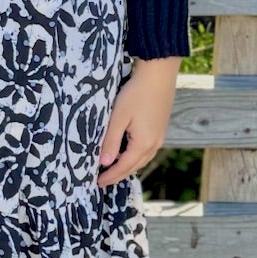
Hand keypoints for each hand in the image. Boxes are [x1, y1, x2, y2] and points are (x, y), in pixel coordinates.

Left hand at [98, 56, 178, 186]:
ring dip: (127, 168)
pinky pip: (146, 151)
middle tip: (102, 181)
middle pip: (133, 167)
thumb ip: (111, 141)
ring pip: (141, 160)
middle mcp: (154, 144)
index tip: (96, 183)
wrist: (159, 74)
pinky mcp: (160, 130)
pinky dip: (135, 158)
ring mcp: (159, 137)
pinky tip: (127, 155)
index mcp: (143, 144)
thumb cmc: (136, 93)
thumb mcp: (119, 116)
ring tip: (112, 171)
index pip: (122, 167)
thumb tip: (104, 163)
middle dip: (117, 176)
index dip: (109, 176)